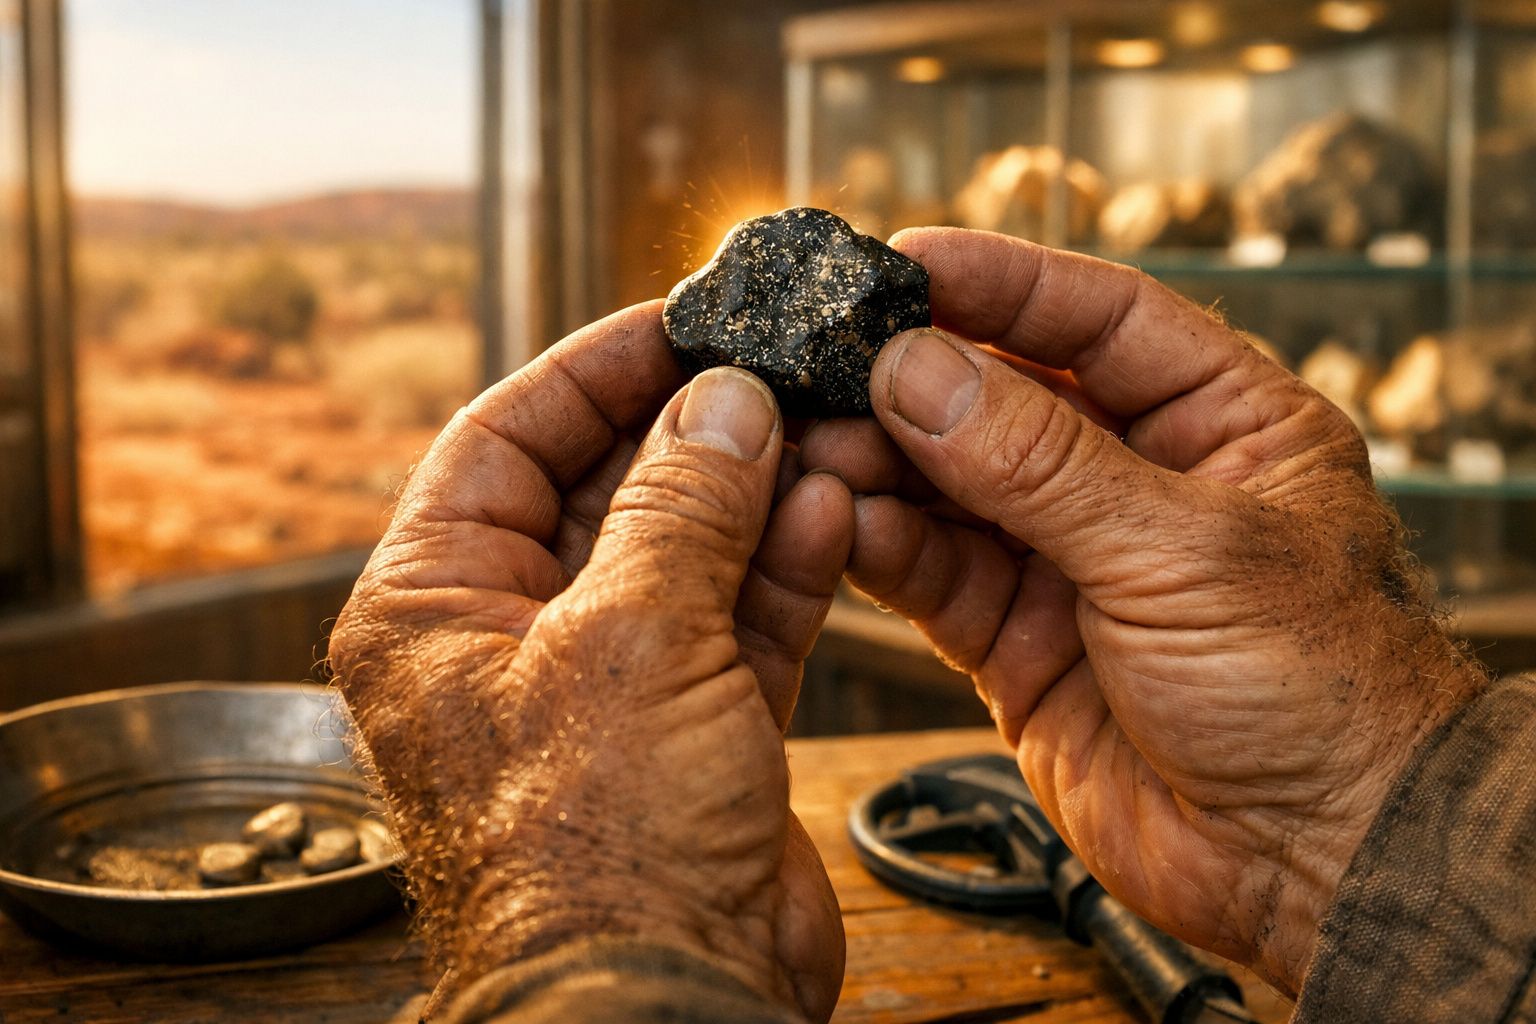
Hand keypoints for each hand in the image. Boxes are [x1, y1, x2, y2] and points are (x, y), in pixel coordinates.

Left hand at [329, 302, 849, 1019]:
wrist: (665, 1001)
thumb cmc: (597, 852)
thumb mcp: (631, 640)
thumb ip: (681, 506)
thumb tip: (721, 403)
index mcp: (434, 608)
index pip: (504, 442)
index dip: (592, 371)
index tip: (676, 322)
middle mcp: (510, 639)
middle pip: (606, 489)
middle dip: (695, 432)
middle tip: (774, 370)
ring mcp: (607, 684)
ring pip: (685, 551)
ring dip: (756, 493)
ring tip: (824, 428)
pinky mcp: (690, 726)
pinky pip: (737, 617)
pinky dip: (785, 565)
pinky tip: (833, 505)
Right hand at [800, 229, 1486, 993]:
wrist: (1313, 866)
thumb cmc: (1314, 695)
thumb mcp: (1183, 551)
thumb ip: (1040, 464)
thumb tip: (920, 372)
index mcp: (1223, 423)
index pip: (1101, 318)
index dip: (1002, 282)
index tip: (905, 261)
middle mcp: (1141, 482)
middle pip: (1008, 397)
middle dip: (919, 378)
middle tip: (832, 361)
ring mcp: (1074, 561)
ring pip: (955, 484)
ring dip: (884, 461)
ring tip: (815, 441)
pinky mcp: (1020, 638)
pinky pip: (935, 572)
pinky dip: (884, 546)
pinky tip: (838, 519)